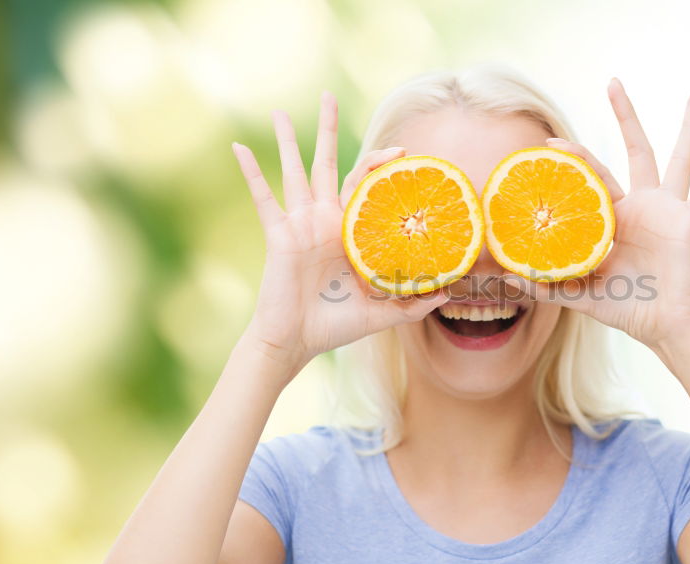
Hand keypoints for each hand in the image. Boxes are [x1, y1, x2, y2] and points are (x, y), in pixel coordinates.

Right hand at [232, 93, 448, 369]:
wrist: (298, 341)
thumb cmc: (336, 326)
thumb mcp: (383, 313)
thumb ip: (414, 302)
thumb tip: (450, 292)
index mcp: (350, 231)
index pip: (367, 186)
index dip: (382, 165)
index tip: (403, 150)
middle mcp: (325, 220)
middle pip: (329, 164)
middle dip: (329, 130)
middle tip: (329, 95)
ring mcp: (300, 224)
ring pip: (295, 171)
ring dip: (288, 141)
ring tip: (280, 112)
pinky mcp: (279, 234)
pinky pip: (263, 197)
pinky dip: (251, 172)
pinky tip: (239, 146)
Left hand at [508, 79, 689, 348]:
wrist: (665, 328)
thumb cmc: (628, 308)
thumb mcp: (582, 294)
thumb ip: (549, 285)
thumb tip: (508, 279)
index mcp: (615, 217)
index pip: (591, 178)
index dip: (574, 159)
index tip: (549, 143)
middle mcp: (642, 206)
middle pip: (634, 149)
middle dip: (625, 116)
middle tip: (613, 82)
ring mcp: (668, 211)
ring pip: (679, 158)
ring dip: (689, 125)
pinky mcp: (688, 224)